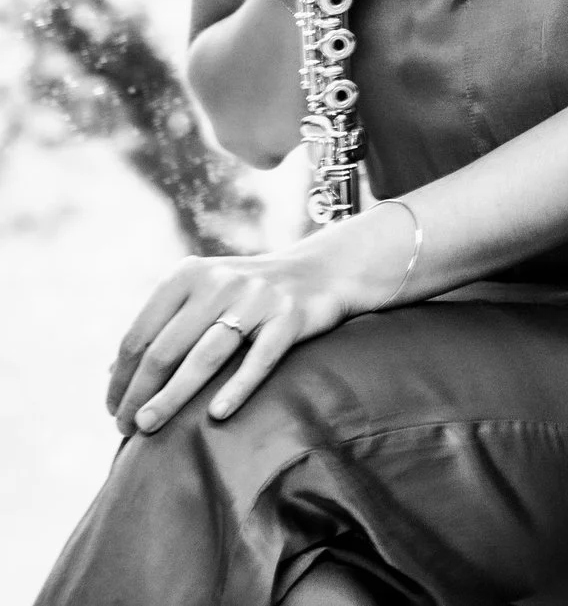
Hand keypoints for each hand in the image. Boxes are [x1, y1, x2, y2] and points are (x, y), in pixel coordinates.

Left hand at [105, 201, 412, 434]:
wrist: (322, 272)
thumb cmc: (249, 295)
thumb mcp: (203, 296)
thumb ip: (164, 326)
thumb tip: (114, 372)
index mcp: (188, 275)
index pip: (139, 335)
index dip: (120, 377)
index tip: (112, 408)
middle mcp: (219, 282)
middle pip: (165, 350)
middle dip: (138, 394)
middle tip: (126, 428)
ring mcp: (257, 298)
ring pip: (204, 357)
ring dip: (170, 397)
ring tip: (148, 426)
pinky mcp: (291, 316)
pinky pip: (259, 359)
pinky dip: (237, 388)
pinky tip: (217, 415)